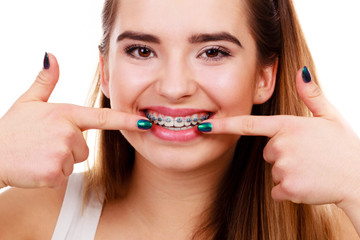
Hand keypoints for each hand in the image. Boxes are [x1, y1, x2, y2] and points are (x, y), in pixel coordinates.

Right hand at [0, 53, 150, 188]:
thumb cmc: (11, 129)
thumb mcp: (28, 102)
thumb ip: (45, 81)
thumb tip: (51, 55)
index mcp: (65, 113)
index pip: (102, 117)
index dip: (126, 120)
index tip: (145, 122)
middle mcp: (67, 132)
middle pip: (85, 147)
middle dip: (69, 149)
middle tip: (44, 145)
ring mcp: (61, 153)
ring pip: (74, 162)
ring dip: (60, 162)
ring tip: (39, 154)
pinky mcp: (54, 173)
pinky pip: (63, 176)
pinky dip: (52, 175)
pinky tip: (37, 167)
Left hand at [202, 67, 359, 208]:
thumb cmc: (345, 147)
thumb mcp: (330, 116)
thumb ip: (311, 95)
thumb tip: (300, 71)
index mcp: (288, 126)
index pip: (249, 125)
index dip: (224, 125)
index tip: (203, 126)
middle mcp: (282, 145)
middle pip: (267, 152)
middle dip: (283, 155)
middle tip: (307, 156)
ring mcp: (284, 168)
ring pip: (274, 171)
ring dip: (288, 172)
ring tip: (311, 169)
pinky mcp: (288, 188)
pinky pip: (277, 190)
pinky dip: (290, 190)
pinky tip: (308, 184)